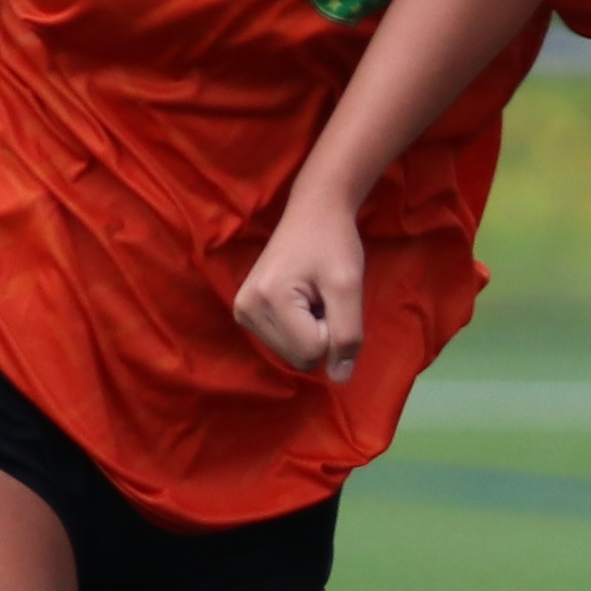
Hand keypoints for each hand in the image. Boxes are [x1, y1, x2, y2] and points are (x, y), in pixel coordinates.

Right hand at [234, 201, 368, 380]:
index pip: (312, 352)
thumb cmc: (334, 243)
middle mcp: (245, 309)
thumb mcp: (349, 285)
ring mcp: (242, 311)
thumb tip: (339, 379)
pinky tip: (301, 299)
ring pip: (292, 355)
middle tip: (322, 295)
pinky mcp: (246, 312)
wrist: (313, 212)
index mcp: (266, 300)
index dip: (333, 330)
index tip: (330, 296)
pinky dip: (300, 328)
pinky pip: (284, 344)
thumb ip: (347, 334)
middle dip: (321, 333)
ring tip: (312, 295)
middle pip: (299, 359)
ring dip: (311, 331)